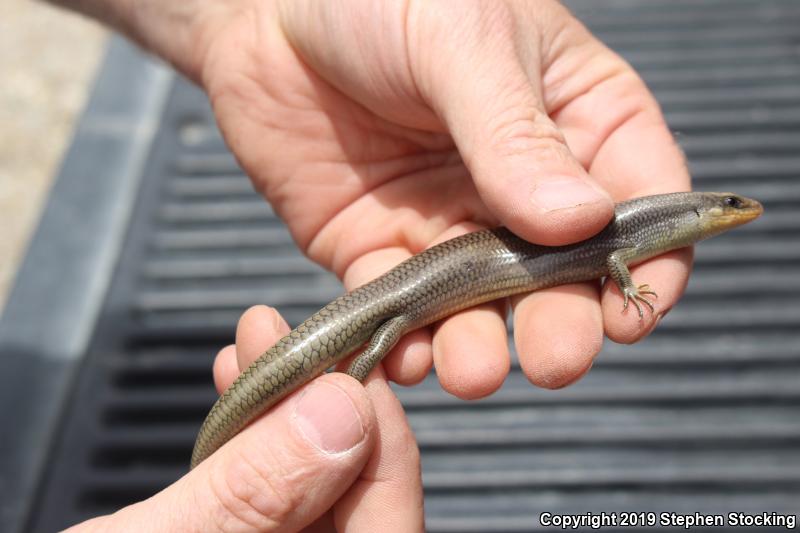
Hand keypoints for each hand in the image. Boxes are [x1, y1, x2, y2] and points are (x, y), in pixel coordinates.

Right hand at [65, 306, 422, 531]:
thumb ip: (251, 494)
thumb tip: (337, 413)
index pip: (389, 515)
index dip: (378, 432)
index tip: (352, 367)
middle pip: (355, 491)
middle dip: (324, 402)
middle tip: (298, 342)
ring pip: (311, 481)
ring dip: (286, 406)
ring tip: (255, 346)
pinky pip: (267, 489)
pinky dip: (253, 435)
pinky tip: (236, 387)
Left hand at [189, 0, 690, 393]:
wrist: (266, 10)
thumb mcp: (464, 41)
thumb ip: (518, 134)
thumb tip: (582, 220)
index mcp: (574, 115)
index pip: (642, 197)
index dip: (651, 258)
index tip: (636, 306)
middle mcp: (520, 183)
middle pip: (567, 273)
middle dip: (565, 321)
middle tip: (556, 356)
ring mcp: (451, 223)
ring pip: (487, 306)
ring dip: (485, 345)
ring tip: (472, 367)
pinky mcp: (383, 249)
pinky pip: (405, 311)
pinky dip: (409, 342)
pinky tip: (409, 354)